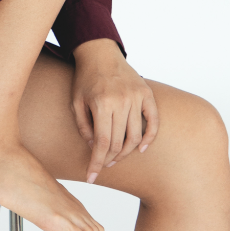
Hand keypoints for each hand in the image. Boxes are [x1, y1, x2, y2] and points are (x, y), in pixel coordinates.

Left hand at [71, 39, 159, 181]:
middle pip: (118, 142)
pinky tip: (141, 149)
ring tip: (116, 157)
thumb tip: (95, 148)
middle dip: (108, 159)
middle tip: (102, 165)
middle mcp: (122, 101)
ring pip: (135, 136)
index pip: (101, 143)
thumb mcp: (75, 103)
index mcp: (102, 103)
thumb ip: (83, 127)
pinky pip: (153, 121)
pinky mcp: (147, 94)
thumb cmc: (84, 79)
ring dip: (126, 152)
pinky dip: (149, 138)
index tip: (91, 177)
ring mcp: (137, 97)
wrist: (100, 53)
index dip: (96, 163)